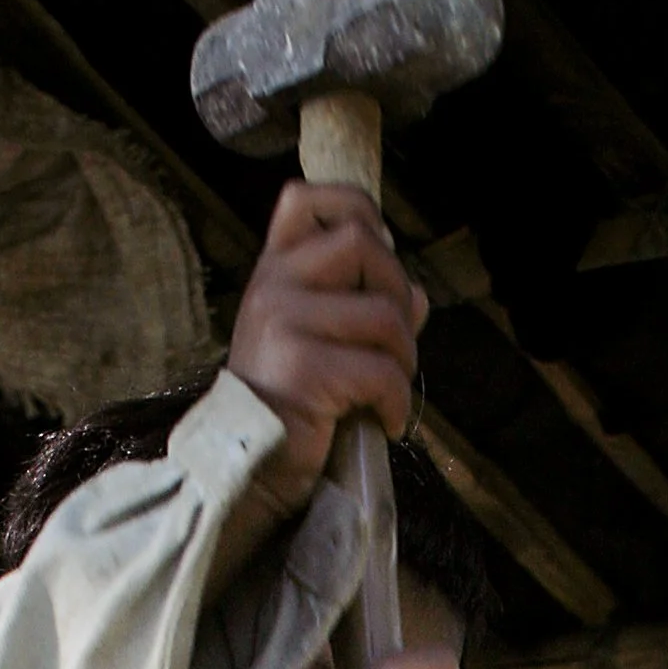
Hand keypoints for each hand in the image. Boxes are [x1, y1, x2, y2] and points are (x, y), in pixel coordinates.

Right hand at [225, 181, 426, 517]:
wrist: (250, 470)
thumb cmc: (293, 408)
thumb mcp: (323, 343)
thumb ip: (365, 308)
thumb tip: (417, 295)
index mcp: (274, 271)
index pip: (307, 198)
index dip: (359, 213)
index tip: (378, 260)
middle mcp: (272, 284)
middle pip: (364, 242)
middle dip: (398, 294)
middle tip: (394, 346)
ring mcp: (282, 322)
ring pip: (386, 314)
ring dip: (405, 360)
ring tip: (388, 393)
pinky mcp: (302, 368)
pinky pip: (382, 371)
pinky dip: (398, 403)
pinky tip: (384, 422)